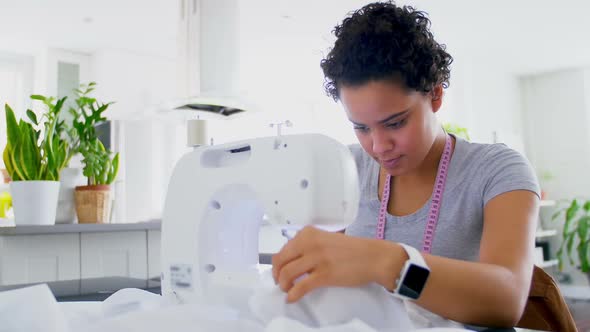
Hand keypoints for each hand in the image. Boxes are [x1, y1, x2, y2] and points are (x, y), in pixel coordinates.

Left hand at [271, 226, 397, 302]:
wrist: (373, 257)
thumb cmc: (351, 250)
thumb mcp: (326, 239)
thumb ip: (308, 246)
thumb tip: (291, 261)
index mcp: (308, 233)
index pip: (284, 249)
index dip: (278, 263)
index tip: (280, 271)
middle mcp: (309, 243)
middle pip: (281, 261)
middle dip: (276, 274)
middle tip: (281, 282)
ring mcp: (316, 259)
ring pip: (287, 274)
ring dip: (283, 285)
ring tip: (287, 290)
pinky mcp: (324, 275)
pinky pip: (300, 287)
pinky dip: (292, 294)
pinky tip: (291, 298)